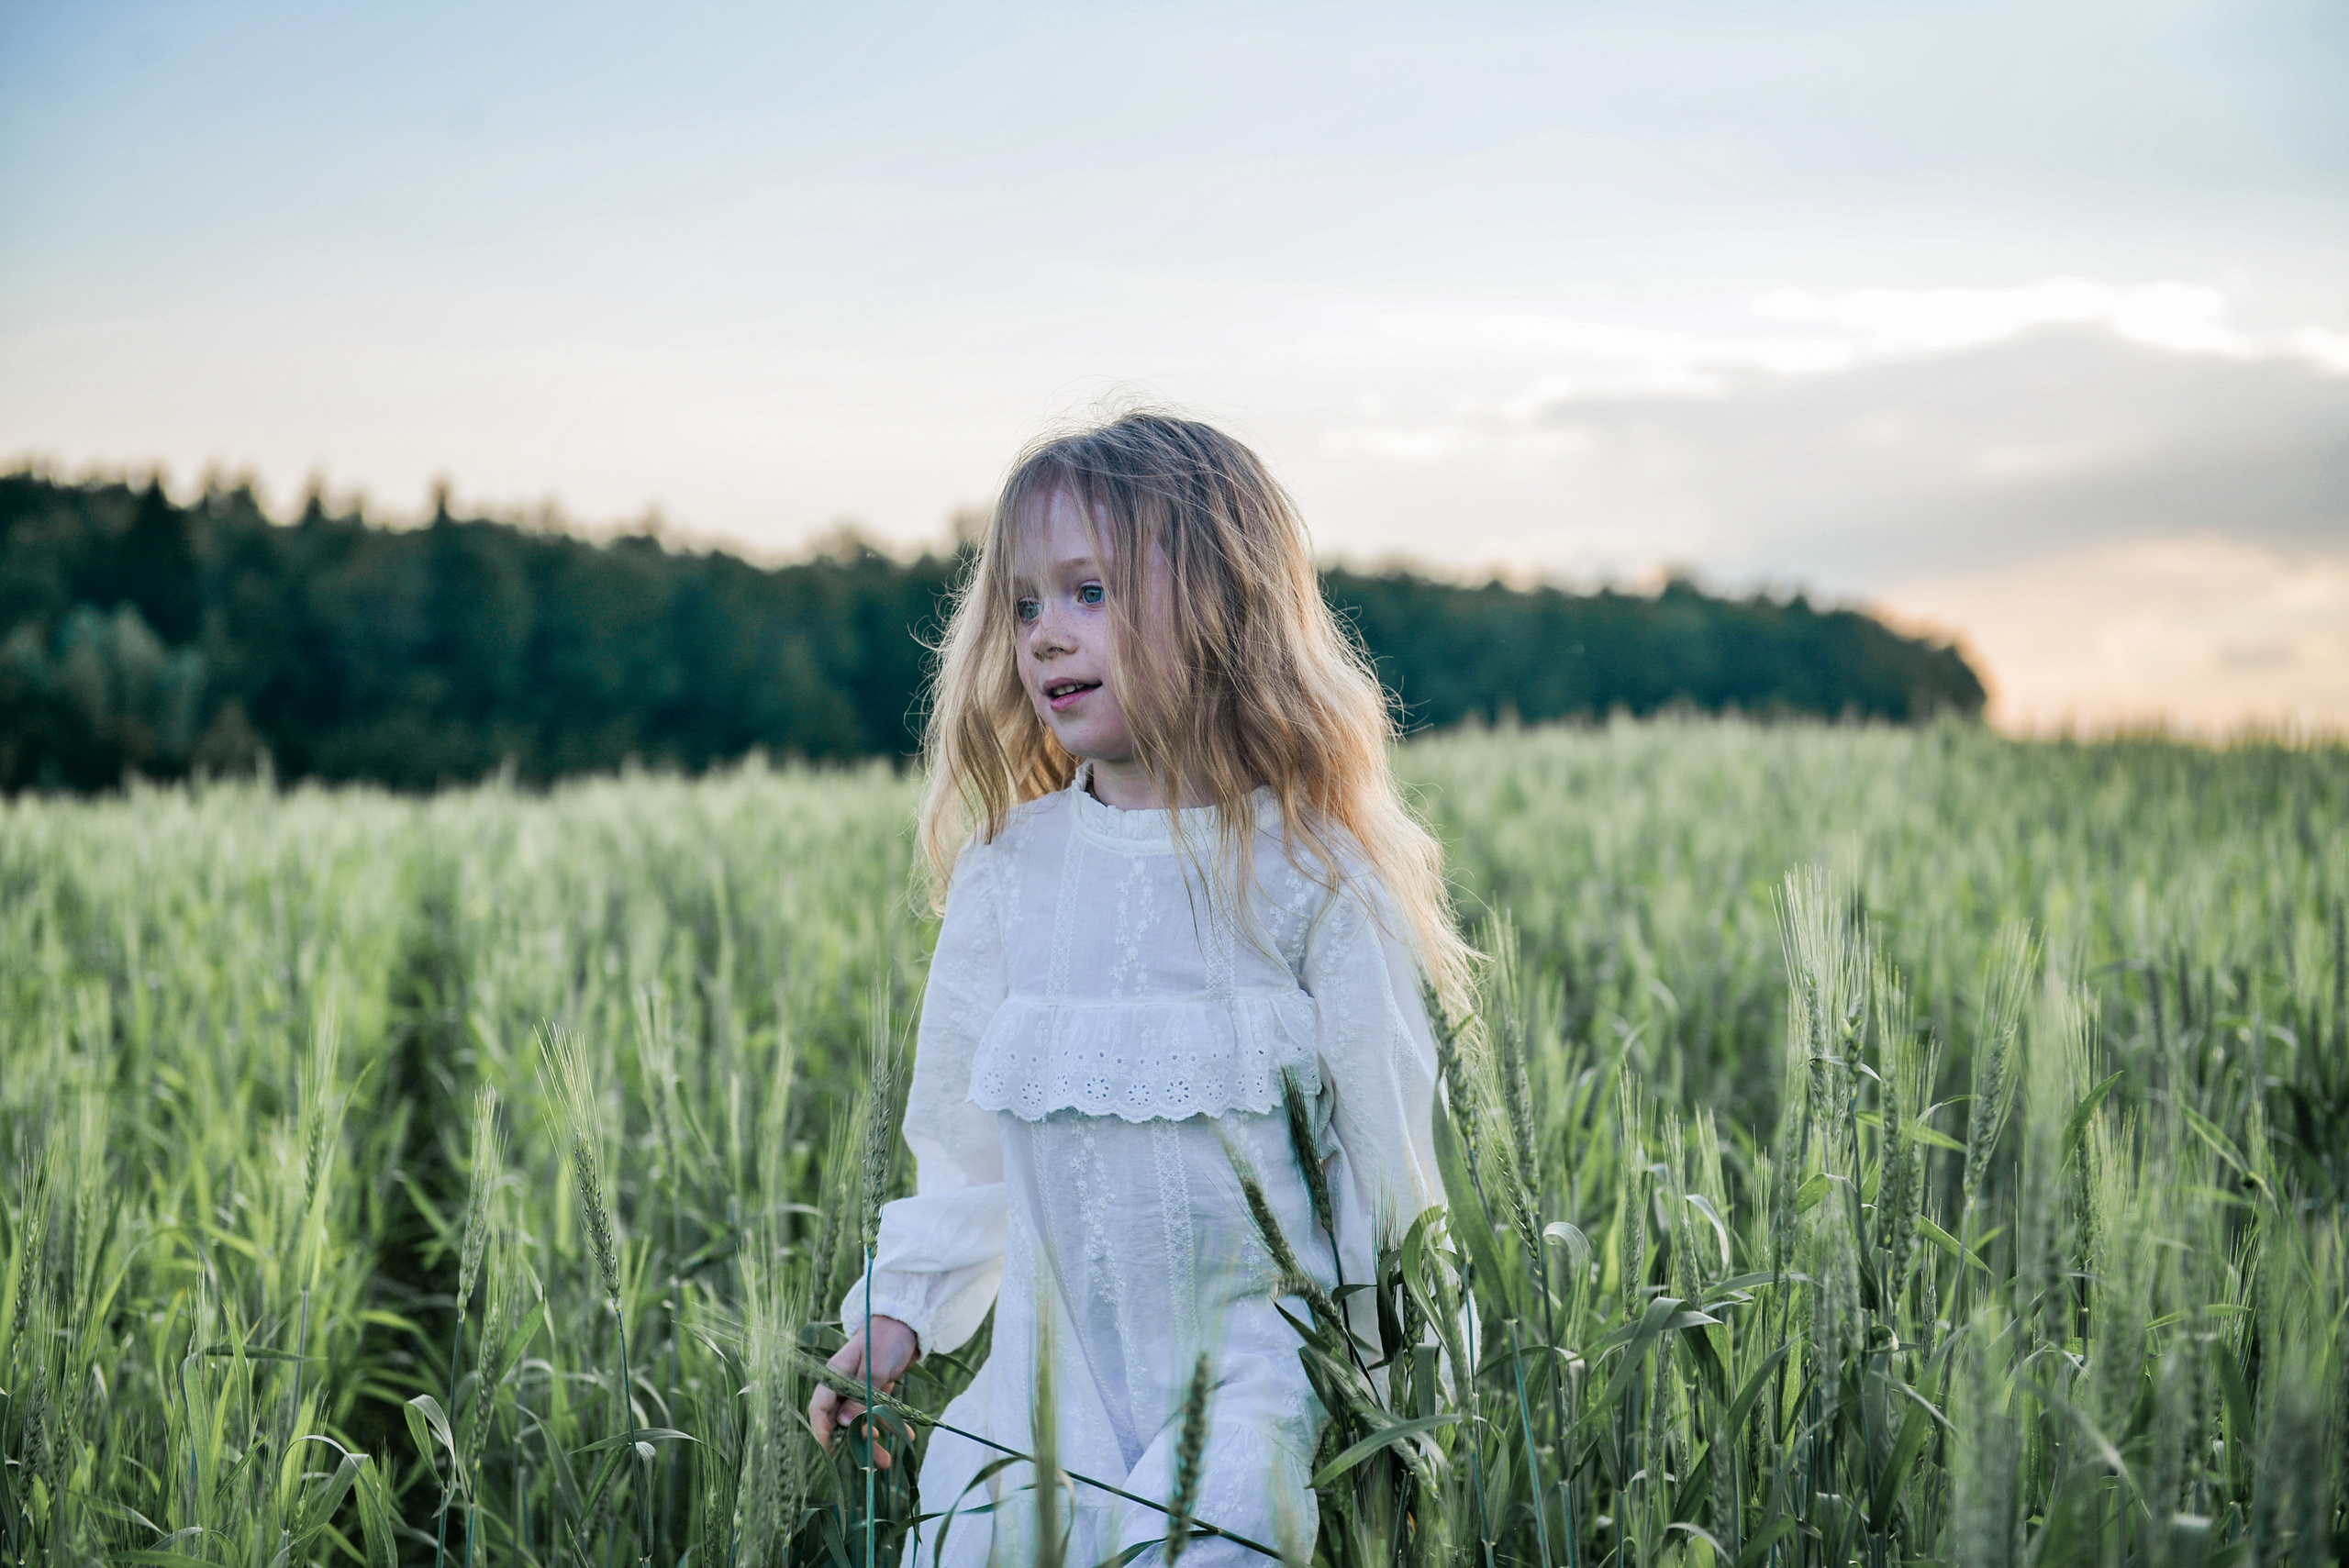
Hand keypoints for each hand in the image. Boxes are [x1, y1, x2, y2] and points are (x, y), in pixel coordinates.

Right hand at [809, 1316, 919, 1468]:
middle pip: (841, 1420)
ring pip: (861, 1421)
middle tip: (868, 1464)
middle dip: (854, 1443)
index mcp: (835, 1375)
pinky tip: (906, 1436)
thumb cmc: (886, 1340)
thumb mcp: (876, 1370)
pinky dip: (889, 1425)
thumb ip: (861, 1398)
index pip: (820, 1408)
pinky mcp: (875, 1391)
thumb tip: (844, 1425)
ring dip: (874, 1440)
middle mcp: (843, 1385)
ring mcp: (859, 1389)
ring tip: (888, 1461)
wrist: (907, 1323)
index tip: (830, 1451)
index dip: (822, 1431)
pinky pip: (878, 1413)